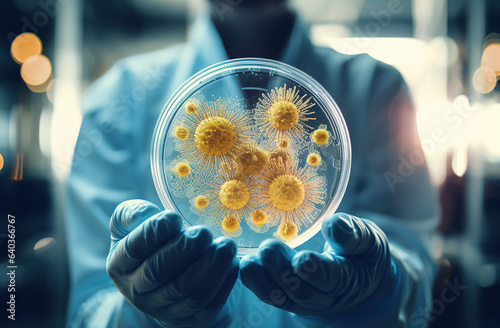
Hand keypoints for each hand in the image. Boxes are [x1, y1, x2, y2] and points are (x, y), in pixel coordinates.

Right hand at [106, 200, 238, 327]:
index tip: (174, 217)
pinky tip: (233, 263)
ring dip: (211, 267)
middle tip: (203, 233)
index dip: (154, 232)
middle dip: (184, 250)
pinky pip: (210, 304)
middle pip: (160, 272)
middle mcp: (137, 292)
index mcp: (120, 265)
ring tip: (226, 245)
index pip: (134, 249)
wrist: (170, 273)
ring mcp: (164, 310)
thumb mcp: (133, 224)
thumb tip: (146, 213)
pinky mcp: (191, 320)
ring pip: (188, 292)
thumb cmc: (152, 241)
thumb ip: (133, 214)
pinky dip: (224, 283)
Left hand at [240, 213, 394, 315]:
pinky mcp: (285, 296)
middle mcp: (323, 297)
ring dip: (261, 280)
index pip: (331, 279)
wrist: (358, 279)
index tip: (302, 260)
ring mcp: (302, 300)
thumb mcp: (368, 240)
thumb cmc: (361, 252)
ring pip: (279, 298)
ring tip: (249, 261)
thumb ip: (353, 234)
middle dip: (282, 271)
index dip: (316, 271)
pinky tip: (242, 264)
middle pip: (301, 292)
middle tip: (268, 247)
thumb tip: (333, 225)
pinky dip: (253, 282)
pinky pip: (267, 293)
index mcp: (348, 279)